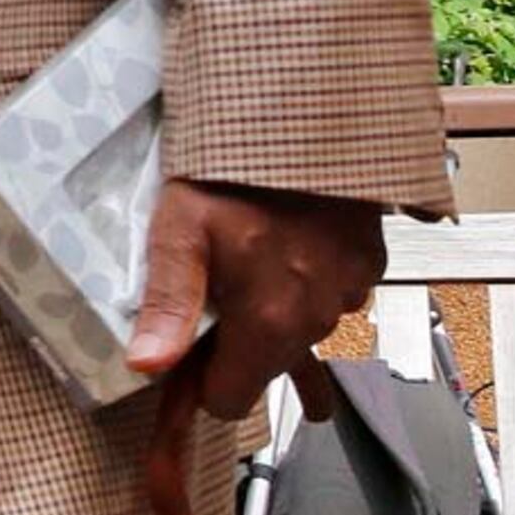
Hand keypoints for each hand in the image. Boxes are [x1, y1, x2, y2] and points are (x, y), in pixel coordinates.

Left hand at [125, 177, 385, 422]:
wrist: (304, 114)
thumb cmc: (233, 169)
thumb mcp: (179, 229)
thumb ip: (167, 303)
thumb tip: (147, 364)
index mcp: (270, 321)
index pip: (231, 401)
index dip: (199, 381)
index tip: (186, 355)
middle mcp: (317, 317)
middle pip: (266, 367)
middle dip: (239, 345)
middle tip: (214, 300)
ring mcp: (348, 290)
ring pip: (301, 333)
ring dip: (278, 317)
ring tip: (253, 276)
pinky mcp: (367, 263)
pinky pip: (333, 296)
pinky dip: (312, 286)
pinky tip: (291, 256)